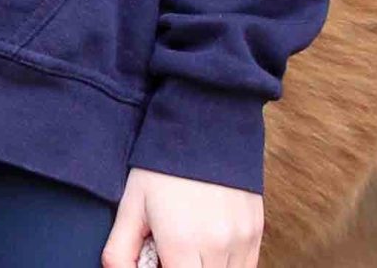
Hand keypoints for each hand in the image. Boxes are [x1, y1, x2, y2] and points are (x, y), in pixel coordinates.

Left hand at [104, 166, 260, 267]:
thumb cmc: (160, 166)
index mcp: (182, 244)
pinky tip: (208, 248)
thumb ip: (119, 250)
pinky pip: (246, 266)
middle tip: (170, 253)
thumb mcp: (130, 205)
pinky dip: (228, 265)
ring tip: (189, 250)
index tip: (158, 261)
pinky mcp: (257, 230)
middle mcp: (217, 246)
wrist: (202, 123)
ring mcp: (242, 239)